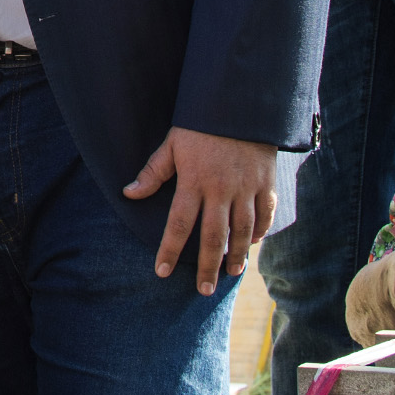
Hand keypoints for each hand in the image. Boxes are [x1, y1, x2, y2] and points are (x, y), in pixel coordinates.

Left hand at [122, 127, 278, 293]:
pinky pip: (266, 214)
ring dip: (236, 255)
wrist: (239, 103)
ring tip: (230, 274)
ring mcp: (246, 188)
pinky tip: (253, 245)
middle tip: (203, 291)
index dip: (169, 250)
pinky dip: (260, 232)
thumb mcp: (172, 144)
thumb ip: (153, 172)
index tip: (161, 272)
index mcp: (194, 181)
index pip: (178, 224)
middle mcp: (221, 190)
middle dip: (206, 267)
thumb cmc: (200, 125)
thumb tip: (129, 193)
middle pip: (212, 237)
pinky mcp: (266, 183)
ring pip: (242, 231)